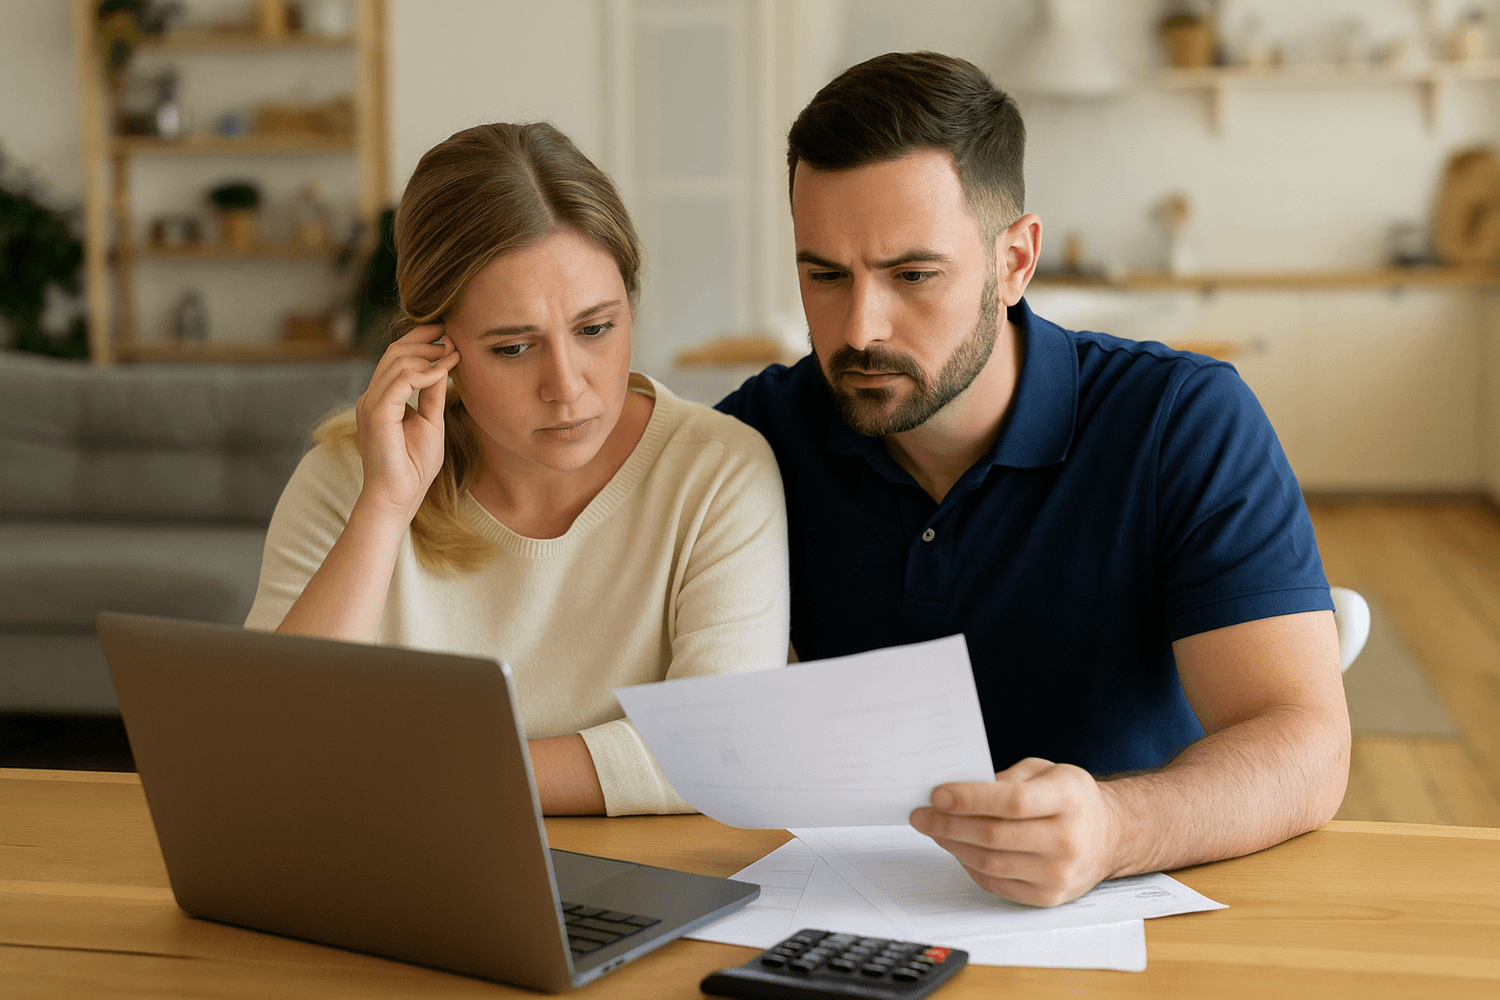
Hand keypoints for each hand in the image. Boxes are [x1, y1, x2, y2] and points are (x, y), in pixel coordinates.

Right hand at [353, 324, 460, 519]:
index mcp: (381, 399)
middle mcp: (372, 397)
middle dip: (424, 339)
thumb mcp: (431, 422)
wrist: (398, 497)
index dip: (419, 339)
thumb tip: (441, 365)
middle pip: (394, 352)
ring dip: (428, 353)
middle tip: (451, 336)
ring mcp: (371, 404)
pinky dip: (425, 373)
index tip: (446, 333)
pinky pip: (402, 380)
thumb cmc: (413, 467)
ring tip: (452, 355)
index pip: (395, 357)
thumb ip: (432, 394)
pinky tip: (443, 373)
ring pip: (397, 361)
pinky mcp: (377, 413)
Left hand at [909, 757, 1120, 906]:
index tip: (937, 794)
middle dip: (949, 824)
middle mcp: (1067, 839)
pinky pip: (995, 883)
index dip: (970, 799)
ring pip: (990, 862)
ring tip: (933, 829)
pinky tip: (957, 848)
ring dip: (953, 845)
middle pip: (994, 835)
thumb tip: (958, 792)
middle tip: (921, 814)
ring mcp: (1059, 874)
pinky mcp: (1048, 897)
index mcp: (1069, 798)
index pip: (1012, 802)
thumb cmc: (1071, 799)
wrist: (1109, 837)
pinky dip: (969, 865)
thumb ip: (1006, 778)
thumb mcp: (1046, 771)